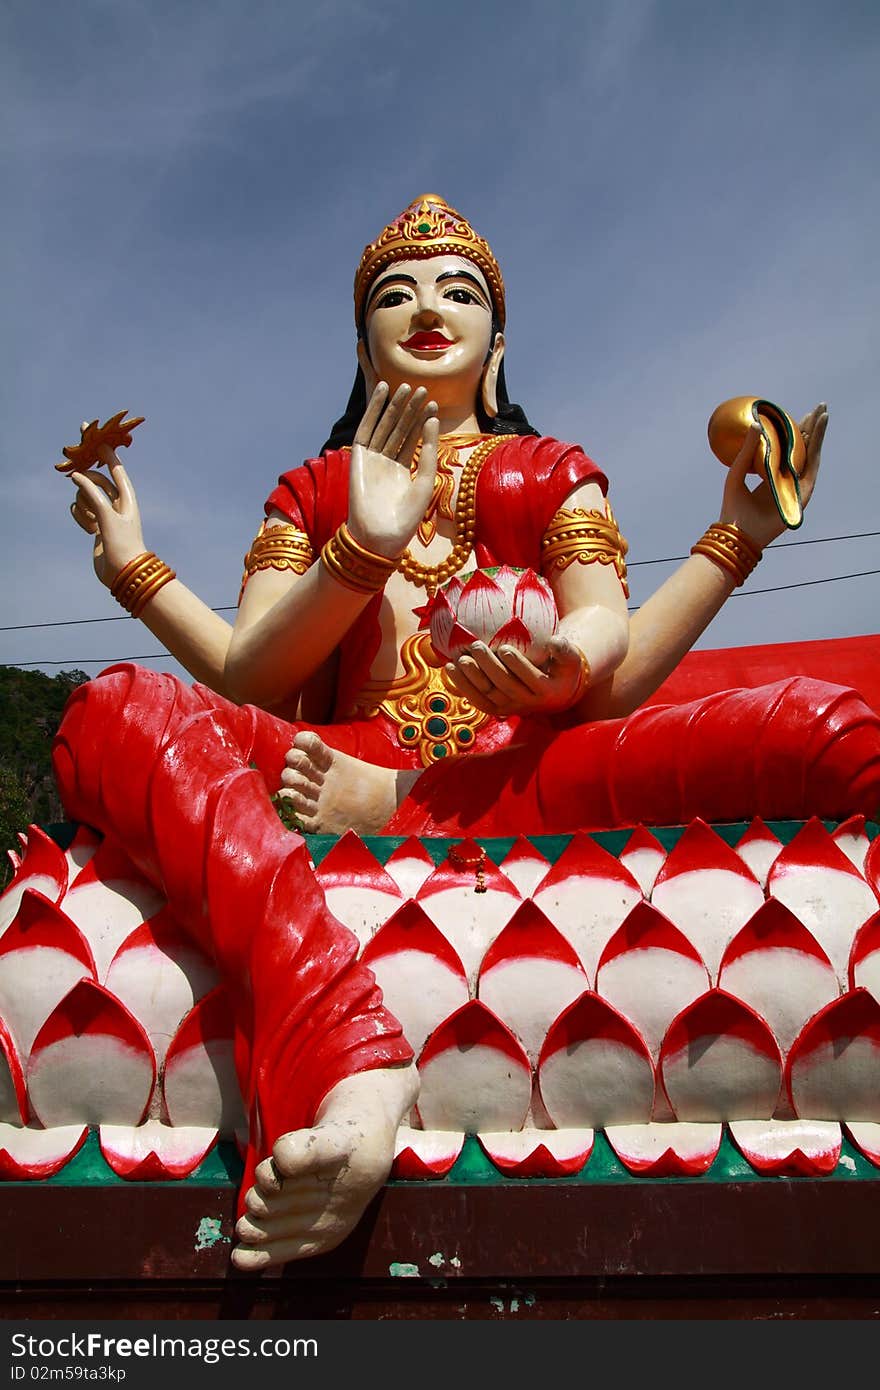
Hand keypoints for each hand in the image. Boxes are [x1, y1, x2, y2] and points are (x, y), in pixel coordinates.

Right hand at [66, 439, 146, 586]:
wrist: (123, 573)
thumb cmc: (121, 543)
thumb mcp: (106, 515)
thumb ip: (92, 493)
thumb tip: (77, 476)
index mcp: (127, 498)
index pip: (116, 470)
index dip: (107, 454)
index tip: (97, 438)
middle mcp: (117, 504)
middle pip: (97, 480)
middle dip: (86, 479)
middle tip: (71, 475)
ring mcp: (105, 514)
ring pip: (86, 496)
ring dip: (82, 505)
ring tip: (91, 521)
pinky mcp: (96, 526)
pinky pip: (80, 511)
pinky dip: (80, 517)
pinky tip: (88, 530)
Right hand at [348, 382, 438, 557]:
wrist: (382, 535)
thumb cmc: (406, 517)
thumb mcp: (425, 480)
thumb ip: (428, 451)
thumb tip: (433, 420)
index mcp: (401, 471)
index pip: (412, 440)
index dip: (422, 422)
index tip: (433, 404)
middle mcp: (385, 463)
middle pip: (399, 429)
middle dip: (410, 410)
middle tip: (422, 389)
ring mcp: (371, 459)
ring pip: (384, 426)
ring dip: (394, 406)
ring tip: (407, 387)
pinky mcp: (358, 457)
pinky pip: (366, 428)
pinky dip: (374, 409)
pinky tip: (383, 392)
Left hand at [446, 634, 587, 717]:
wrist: (556, 692)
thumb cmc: (562, 669)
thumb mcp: (570, 659)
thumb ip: (565, 650)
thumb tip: (554, 640)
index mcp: (546, 691)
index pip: (530, 679)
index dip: (517, 665)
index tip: (505, 648)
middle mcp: (526, 703)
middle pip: (505, 686)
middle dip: (489, 667)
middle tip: (476, 646)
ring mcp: (509, 708)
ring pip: (487, 695)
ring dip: (470, 678)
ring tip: (459, 659)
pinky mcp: (495, 709)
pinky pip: (476, 700)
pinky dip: (462, 686)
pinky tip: (449, 668)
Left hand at [719, 402, 827, 549]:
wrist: (740, 531)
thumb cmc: (733, 506)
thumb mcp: (738, 471)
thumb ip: (747, 448)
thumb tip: (756, 422)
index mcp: (772, 475)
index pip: (787, 450)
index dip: (793, 432)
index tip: (795, 414)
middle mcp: (787, 479)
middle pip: (802, 449)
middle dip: (810, 427)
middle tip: (817, 407)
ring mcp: (797, 485)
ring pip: (811, 453)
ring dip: (818, 431)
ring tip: (823, 411)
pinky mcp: (804, 490)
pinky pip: (813, 462)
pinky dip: (817, 444)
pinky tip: (819, 427)